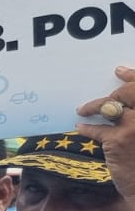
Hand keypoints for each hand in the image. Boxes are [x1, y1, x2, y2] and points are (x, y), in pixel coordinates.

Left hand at [75, 65, 134, 200]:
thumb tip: (117, 101)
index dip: (132, 75)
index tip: (119, 70)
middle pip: (128, 92)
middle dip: (113, 92)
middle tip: (99, 98)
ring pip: (110, 106)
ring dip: (94, 106)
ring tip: (82, 110)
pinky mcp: (118, 140)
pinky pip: (97, 128)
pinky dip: (87, 127)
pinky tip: (80, 127)